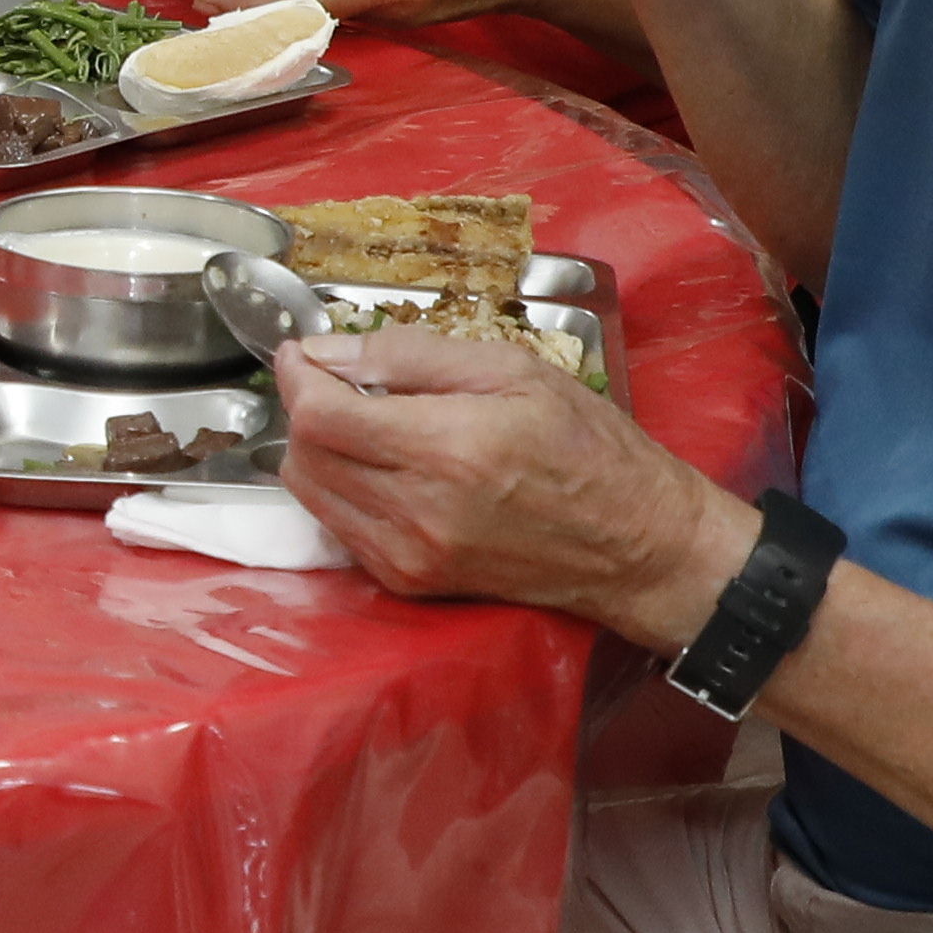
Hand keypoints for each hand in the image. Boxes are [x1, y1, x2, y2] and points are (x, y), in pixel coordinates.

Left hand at [263, 323, 753, 636]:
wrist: (635, 546)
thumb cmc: (589, 447)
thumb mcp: (515, 370)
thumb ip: (412, 356)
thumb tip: (330, 350)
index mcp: (448, 448)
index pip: (321, 415)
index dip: (297, 375)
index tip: (302, 352)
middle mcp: (419, 511)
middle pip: (303, 454)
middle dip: (306, 408)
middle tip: (338, 381)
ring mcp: (410, 555)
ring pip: (311, 493)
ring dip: (317, 449)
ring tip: (362, 422)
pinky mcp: (411, 581)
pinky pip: (340, 527)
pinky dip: (342, 489)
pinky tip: (383, 468)